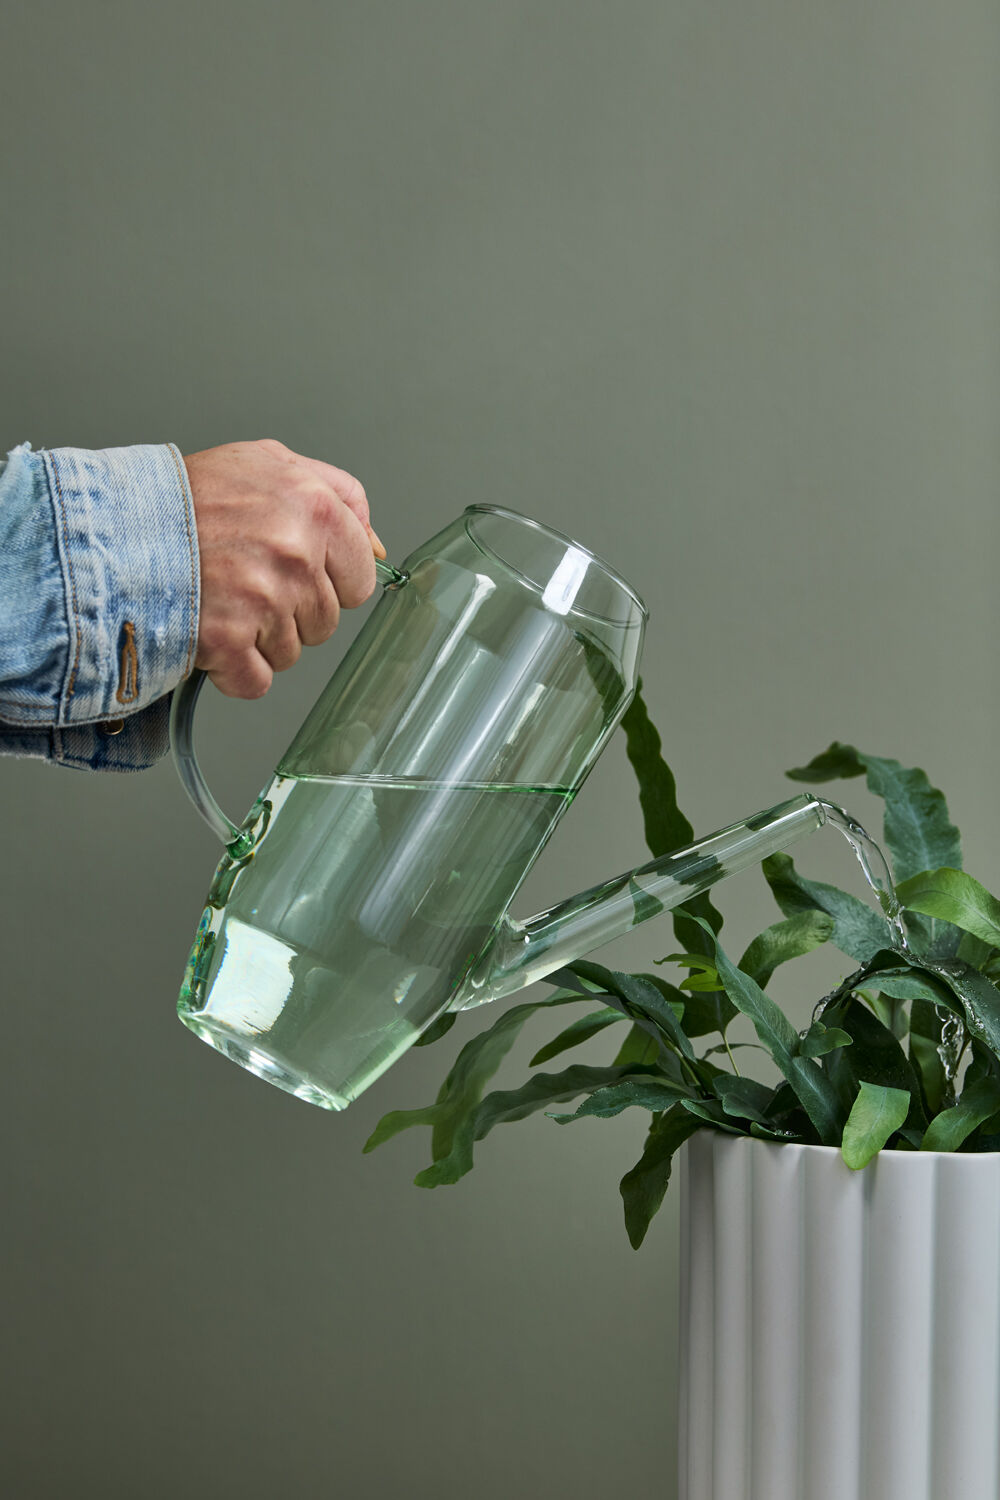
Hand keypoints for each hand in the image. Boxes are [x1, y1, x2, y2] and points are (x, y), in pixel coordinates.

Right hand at [184, 438, 385, 697]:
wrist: (111, 528)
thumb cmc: (184, 497)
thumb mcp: (266, 463)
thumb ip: (334, 494)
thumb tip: (377, 547)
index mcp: (313, 506)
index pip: (360, 576)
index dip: (327, 581)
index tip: (292, 572)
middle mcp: (296, 552)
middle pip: (326, 620)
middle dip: (290, 611)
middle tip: (242, 581)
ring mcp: (265, 599)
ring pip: (291, 652)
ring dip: (257, 639)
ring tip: (219, 600)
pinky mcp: (229, 640)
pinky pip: (256, 681)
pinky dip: (231, 670)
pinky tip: (209, 634)